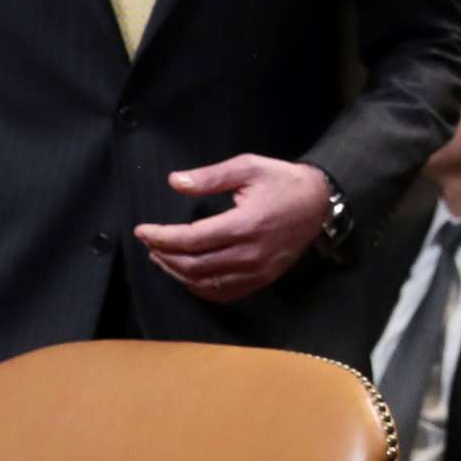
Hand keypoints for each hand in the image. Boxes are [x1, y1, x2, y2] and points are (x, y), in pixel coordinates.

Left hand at [134, 155, 330, 301]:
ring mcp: (257, 271)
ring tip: (161, 257)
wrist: (319, 203)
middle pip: (193, 264)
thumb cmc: (282, 182)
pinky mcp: (262, 279)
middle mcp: (250, 254)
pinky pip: (224, 293)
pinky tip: (187, 275)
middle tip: (149, 242)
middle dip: (164, 254)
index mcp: (245, 225)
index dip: (161, 237)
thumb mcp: (248, 167)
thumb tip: (175, 182)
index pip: (191, 239)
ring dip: (177, 273)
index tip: (142, 230)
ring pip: (205, 283)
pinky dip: (199, 288)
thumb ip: (211, 177)